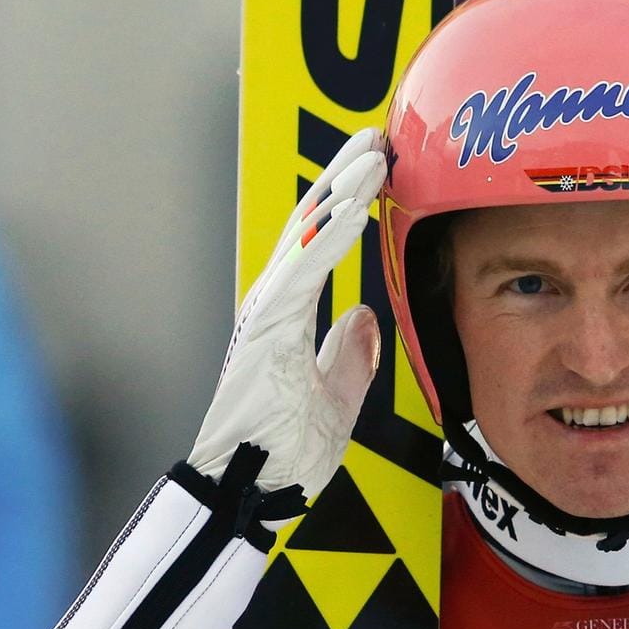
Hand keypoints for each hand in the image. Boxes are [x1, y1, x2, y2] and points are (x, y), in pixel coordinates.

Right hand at [189, 128, 386, 494]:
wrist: (250, 492)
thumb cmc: (284, 454)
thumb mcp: (337, 399)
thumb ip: (349, 356)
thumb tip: (364, 315)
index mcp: (288, 316)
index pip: (321, 243)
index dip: (348, 201)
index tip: (377, 166)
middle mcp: (273, 304)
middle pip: (311, 223)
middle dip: (344, 176)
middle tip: (377, 135)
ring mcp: (266, 314)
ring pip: (307, 237)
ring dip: (341, 192)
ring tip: (373, 154)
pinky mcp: (267, 331)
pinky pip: (304, 273)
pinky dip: (330, 238)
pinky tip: (355, 208)